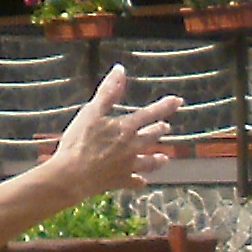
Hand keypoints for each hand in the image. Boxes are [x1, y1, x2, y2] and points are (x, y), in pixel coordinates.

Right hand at [42, 69, 179, 205]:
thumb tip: (120, 70)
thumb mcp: (92, 112)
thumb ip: (108, 92)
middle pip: (150, 137)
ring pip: (148, 162)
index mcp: (126, 128)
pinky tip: (141, 182)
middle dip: (158, 130)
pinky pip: (133, 182)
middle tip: (166, 127)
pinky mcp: (120, 181)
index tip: (178, 101)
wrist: (72, 175)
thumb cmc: (79, 141)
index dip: (165, 106)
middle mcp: (132, 147)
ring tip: (164, 158)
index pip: (150, 114)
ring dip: (157, 159)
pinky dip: (138, 181)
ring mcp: (128, 166)